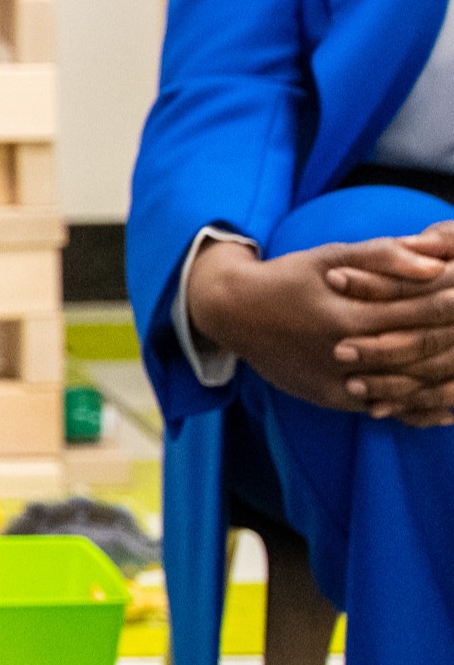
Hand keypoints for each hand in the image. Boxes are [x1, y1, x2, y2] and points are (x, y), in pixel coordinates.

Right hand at [186, 226, 453, 422]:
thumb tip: (435, 262)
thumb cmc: (288, 278)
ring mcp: (335, 381)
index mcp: (344, 316)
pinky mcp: (330, 398)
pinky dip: (418, 407)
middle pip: (416, 351)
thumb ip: (383, 256)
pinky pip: (384, 407)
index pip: (415, 312)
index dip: (449, 303)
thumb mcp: (330, 257)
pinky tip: (446, 406)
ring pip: (405, 386)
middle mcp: (341, 354)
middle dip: (452, 338)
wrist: (231, 313)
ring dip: (442, 378)